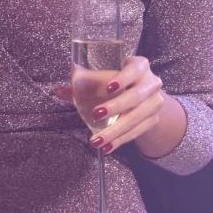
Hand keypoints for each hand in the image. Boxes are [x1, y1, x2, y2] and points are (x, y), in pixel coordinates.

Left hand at [55, 55, 176, 155]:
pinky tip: (107, 147)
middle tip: (96, 114)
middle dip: (116, 106)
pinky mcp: (153, 120)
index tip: (108, 87)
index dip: (123, 78)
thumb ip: (82, 83)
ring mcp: (155, 102)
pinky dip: (120, 140)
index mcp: (139, 66)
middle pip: (136, 96)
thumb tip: (57, 91)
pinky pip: (137, 132)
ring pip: (136, 117)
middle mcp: (151, 83)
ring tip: (96, 140)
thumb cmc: (119, 82)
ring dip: (115, 130)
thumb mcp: (105, 78)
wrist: (146, 97)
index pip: (134, 69)